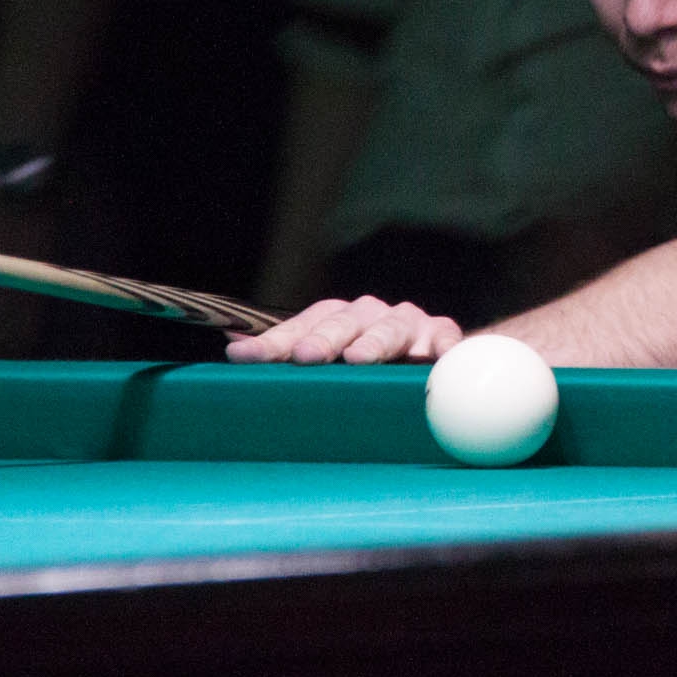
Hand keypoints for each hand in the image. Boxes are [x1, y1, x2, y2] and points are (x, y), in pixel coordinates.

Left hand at [224, 295, 462, 365]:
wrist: (434, 347)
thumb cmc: (373, 354)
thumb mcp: (330, 353)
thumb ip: (289, 349)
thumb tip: (232, 342)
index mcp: (337, 318)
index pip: (300, 327)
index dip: (271, 343)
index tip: (243, 356)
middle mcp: (369, 315)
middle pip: (343, 324)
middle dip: (322, 340)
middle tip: (305, 356)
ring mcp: (408, 324)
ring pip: (389, 329)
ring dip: (373, 343)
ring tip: (359, 359)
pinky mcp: (442, 337)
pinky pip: (443, 342)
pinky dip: (440, 350)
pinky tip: (435, 361)